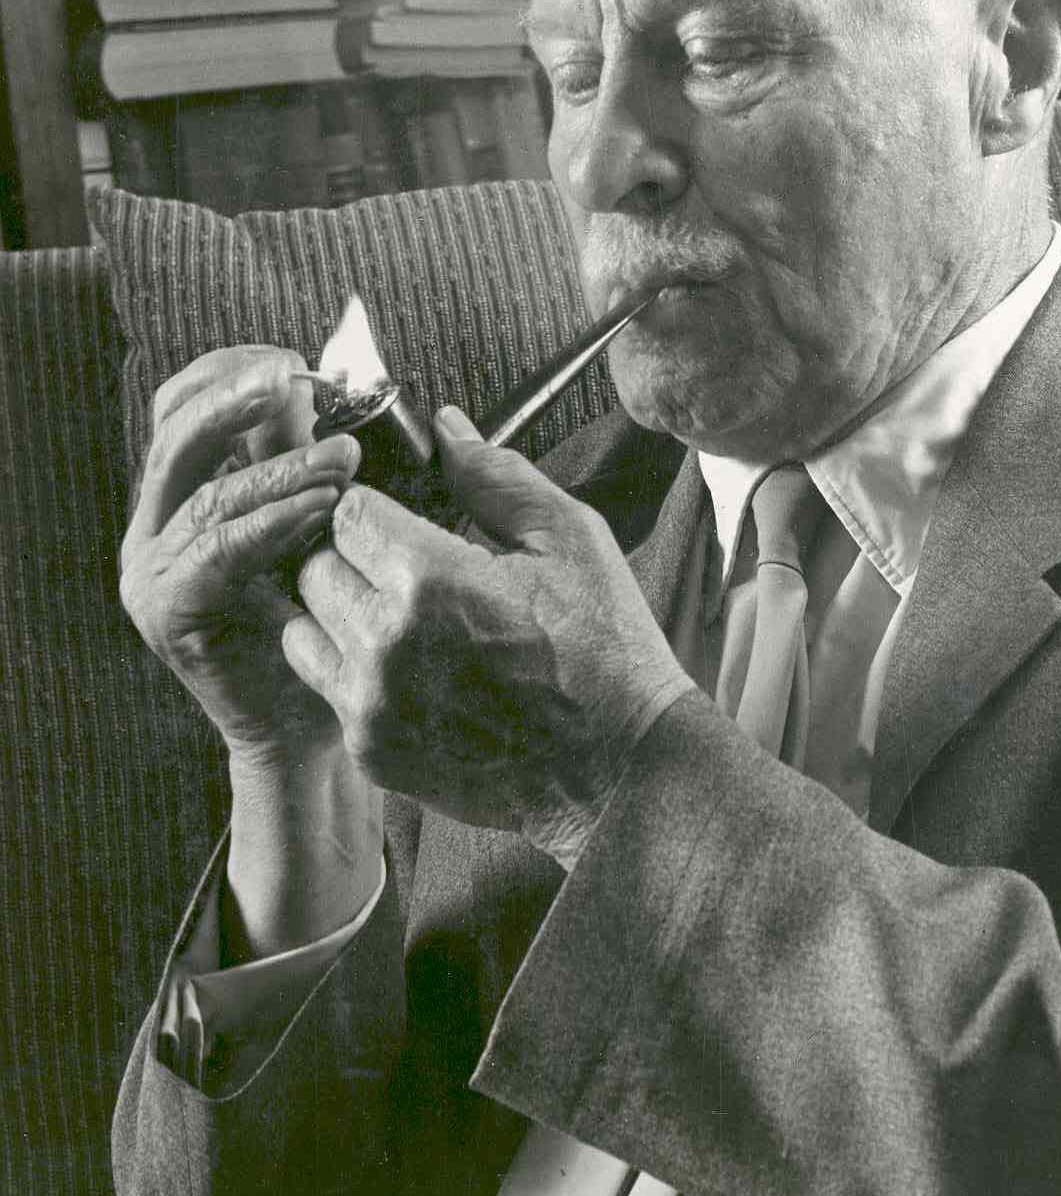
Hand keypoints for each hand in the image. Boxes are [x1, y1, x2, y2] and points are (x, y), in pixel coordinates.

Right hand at [119, 346, 361, 762]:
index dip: (229, 373)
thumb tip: (316, 387)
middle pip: (177, 433)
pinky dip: (273, 521)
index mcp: (183, 494)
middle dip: (239, 398)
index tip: (290, 359)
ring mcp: (153, 570)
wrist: (312, 725)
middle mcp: (156, 527)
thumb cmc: (324, 621)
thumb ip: (299, 458)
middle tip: (299, 380)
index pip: (182, 407)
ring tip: (344, 457)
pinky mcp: (168, 611)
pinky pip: (218, 551)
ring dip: (282, 466)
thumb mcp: (313, 519)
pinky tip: (322, 507)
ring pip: (210, 493)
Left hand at [284, 407, 694, 864]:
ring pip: (305, 623)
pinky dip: (350, 664)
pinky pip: (324, 684)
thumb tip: (445, 427)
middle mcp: (386, 643)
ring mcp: (372, 704)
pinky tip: (408, 662)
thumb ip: (494, 476)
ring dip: (341, 607)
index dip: (374, 503)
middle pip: (314, 563)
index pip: (347, 510)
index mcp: (431, 578)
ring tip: (401, 611)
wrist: (620, 768)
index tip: (400, 512)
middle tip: (404, 560)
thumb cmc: (604, 649)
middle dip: (351, 551)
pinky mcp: (372, 751)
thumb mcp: (569, 539)